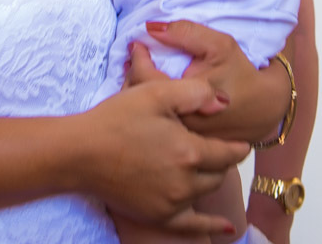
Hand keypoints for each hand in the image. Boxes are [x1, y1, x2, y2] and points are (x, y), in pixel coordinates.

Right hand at [81, 77, 248, 235]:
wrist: (79, 153)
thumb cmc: (116, 118)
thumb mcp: (156, 94)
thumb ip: (195, 94)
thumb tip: (225, 103)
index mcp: (189, 151)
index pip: (227, 152)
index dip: (237, 146)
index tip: (242, 141)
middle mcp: (185, 182)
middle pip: (219, 173)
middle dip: (220, 161)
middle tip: (215, 148)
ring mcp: (171, 202)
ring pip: (205, 192)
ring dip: (208, 179)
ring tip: (206, 168)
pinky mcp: (157, 215)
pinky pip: (193, 226)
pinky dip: (211, 227)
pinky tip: (228, 229)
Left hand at [128, 20, 290, 141]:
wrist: (267, 108)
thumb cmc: (242, 73)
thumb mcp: (220, 45)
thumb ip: (186, 33)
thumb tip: (151, 28)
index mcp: (184, 102)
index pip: (144, 79)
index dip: (137, 59)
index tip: (137, 45)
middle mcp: (178, 125)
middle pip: (138, 101)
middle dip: (132, 75)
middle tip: (133, 59)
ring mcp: (179, 138)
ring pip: (145, 115)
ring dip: (138, 91)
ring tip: (139, 73)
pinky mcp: (183, 145)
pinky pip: (156, 125)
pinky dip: (151, 107)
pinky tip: (151, 94)